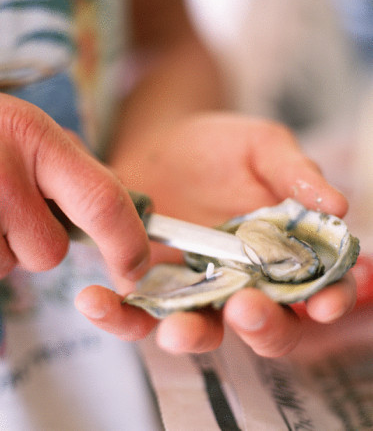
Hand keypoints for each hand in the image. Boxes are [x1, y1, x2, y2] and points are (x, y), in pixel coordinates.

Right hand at [0, 94, 149, 282]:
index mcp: (34, 137)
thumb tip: (127, 208)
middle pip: (48, 252)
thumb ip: (76, 167)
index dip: (128, 245)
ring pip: (7, 265)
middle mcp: (0, 171)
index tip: (134, 270)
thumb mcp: (28, 130)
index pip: (104, 202)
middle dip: (37, 244)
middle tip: (9, 206)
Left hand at [75, 112, 354, 356]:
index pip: (316, 288)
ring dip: (191, 336)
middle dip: (261, 326)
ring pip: (201, 330)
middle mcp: (243, 281)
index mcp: (281, 254)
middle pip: (263, 325)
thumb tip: (337, 205)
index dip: (327, 301)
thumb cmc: (221, 147)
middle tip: (246, 309)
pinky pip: (137, 314)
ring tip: (175, 329)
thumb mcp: (262, 147)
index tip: (323, 304)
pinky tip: (97, 300)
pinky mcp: (150, 285)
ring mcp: (195, 289)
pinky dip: (119, 316)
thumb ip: (296, 174)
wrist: (164, 144)